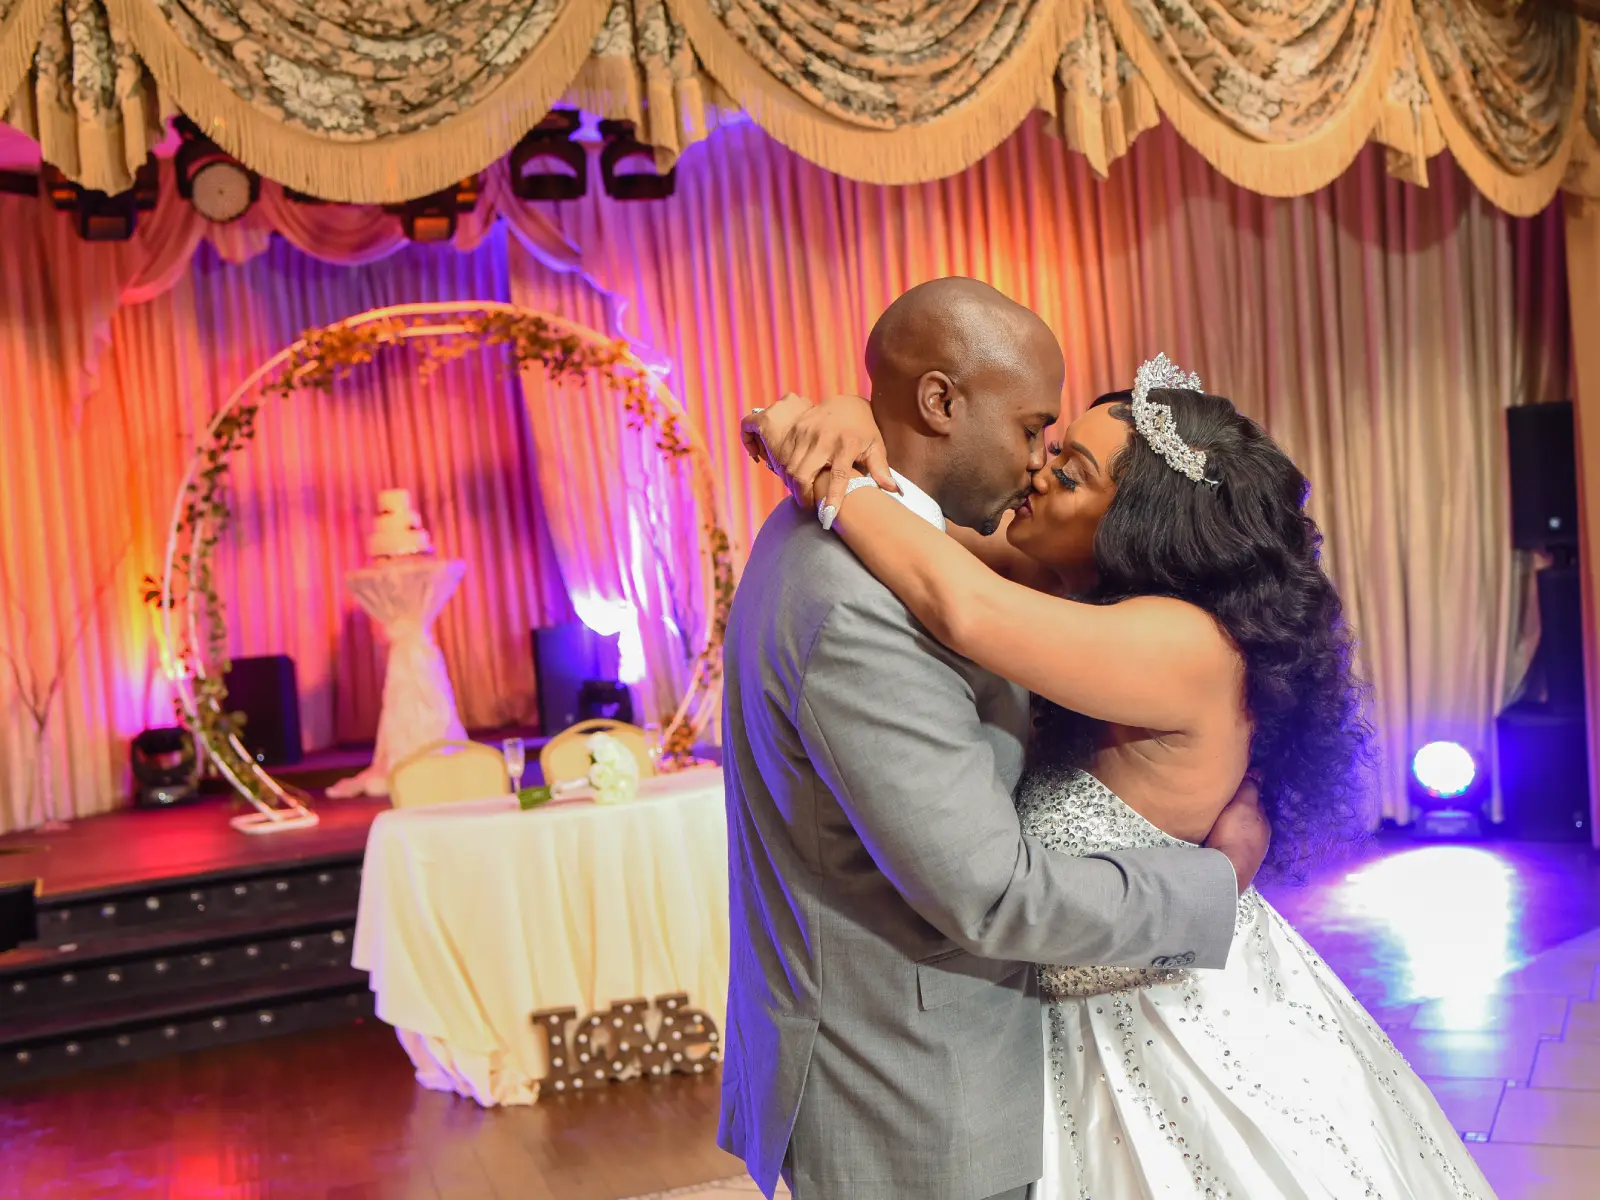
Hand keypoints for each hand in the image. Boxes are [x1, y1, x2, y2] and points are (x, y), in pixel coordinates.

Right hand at [742, 393, 897, 510]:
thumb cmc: (864, 430)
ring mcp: (807, 432)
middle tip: (810, 507)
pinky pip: (784, 456)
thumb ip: (881, 469)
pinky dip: (787, 471)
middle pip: (804, 473)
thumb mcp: (875, 446)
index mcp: (847, 444)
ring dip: (794, 486)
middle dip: (803, 496)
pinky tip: (795, 479)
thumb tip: (894, 490)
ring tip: (803, 495)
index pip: (838, 476)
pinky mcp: (796, 428)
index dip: (833, 497)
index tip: (828, 516)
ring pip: (790, 467)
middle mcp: (824, 438)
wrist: (846, 403)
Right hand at [1203, 776, 1269, 893]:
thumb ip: (1250, 789)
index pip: (1255, 800)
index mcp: (1263, 822)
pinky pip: (1232, 845)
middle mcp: (1260, 838)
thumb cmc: (1234, 835)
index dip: (1244, 791)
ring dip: (1232, 825)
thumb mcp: (1243, 805)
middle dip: (1238, 810)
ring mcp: (1250, 854)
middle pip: (1248, 818)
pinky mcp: (1237, 865)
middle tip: (1221, 801)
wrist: (1225, 872)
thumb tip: (1258, 773)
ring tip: (1217, 819)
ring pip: (1240, 832)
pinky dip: (1227, 838)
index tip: (1231, 785)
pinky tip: (1216, 839)